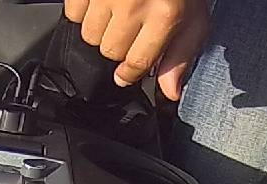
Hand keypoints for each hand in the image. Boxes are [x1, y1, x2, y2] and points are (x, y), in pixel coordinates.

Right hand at [63, 0, 209, 101]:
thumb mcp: (193, 18)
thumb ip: (180, 55)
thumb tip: (169, 91)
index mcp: (165, 15)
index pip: (137, 63)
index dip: (130, 73)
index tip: (126, 75)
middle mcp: (134, 4)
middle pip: (110, 51)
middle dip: (119, 45)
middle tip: (129, 29)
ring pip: (89, 35)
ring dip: (100, 29)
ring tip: (116, 13)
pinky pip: (73, 13)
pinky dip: (84, 12)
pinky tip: (102, 2)